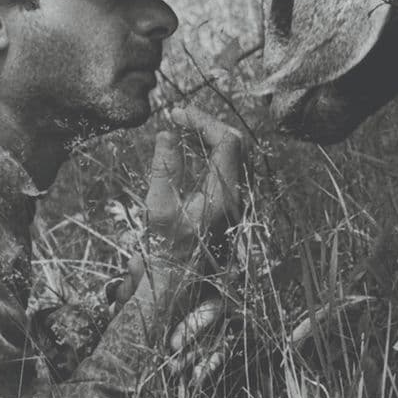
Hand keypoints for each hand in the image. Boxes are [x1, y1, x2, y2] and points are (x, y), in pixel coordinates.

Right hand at [145, 106, 248, 262]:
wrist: (178, 282)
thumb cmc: (166, 250)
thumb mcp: (158, 208)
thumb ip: (164, 169)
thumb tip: (166, 134)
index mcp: (224, 196)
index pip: (227, 142)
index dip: (202, 121)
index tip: (176, 115)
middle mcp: (238, 196)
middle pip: (236, 143)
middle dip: (208, 124)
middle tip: (180, 117)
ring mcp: (239, 200)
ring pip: (236, 154)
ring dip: (211, 136)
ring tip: (183, 128)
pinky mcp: (233, 203)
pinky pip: (230, 166)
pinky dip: (213, 150)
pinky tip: (192, 148)